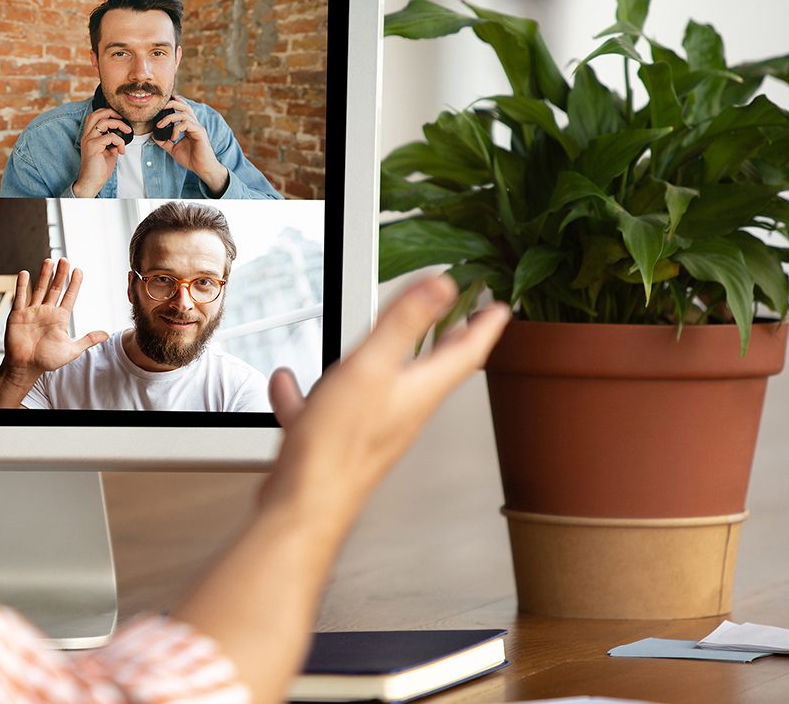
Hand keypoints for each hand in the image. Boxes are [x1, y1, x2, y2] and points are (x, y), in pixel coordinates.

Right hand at [2, 257, 108, 376]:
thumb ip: (88, 340)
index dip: (74, 283)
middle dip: (60, 274)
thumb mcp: (71, 350)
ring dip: (44, 275)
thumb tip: (107, 334)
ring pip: (39, 289)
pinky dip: (21, 285)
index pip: (69, 296)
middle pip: (55, 289)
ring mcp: (32, 312)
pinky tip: (25, 273)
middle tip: (65, 260)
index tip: (78, 270)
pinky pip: (20, 297)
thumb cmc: (47, 360)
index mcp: (59, 318)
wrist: (25, 367)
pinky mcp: (18, 314)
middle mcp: (46, 312)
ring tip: (49, 261)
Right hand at [72, 106, 130, 197]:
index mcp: (89, 136)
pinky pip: (110, 136)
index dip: (107, 112)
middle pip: (96, 113)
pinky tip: (121, 151)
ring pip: (104, 122)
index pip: (94, 116)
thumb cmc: (98, 169)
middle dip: (111, 112)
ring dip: (119, 125)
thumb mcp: (108, 152)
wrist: (91, 182)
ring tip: (127, 132)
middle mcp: (87, 136)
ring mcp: (89, 140)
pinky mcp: (93, 146)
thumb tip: (121, 136)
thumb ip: (112, 142)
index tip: (119, 118)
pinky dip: (120, 142)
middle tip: (123, 119)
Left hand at [153, 97, 228, 195]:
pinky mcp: (200, 133)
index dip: (174, 102)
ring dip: (169, 118)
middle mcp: (194, 124)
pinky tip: (173, 138)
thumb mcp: (174, 149)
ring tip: (160, 126)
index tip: (162, 104)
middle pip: (185, 106)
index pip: (183, 109)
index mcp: (189, 126)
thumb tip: (153, 135)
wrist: (202, 168)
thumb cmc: (191, 159)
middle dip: (171, 104)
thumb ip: (164, 141)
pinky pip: (186, 124)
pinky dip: (177, 129)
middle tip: (159, 108)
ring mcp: (197, 128)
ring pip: (184, 114)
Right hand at [259, 276, 510, 517]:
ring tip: (387, 344)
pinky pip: (327, 410)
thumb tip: (443, 283)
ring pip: (382, 388)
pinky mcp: (336, 444)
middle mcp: (401, 412)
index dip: (484, 325)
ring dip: (389, 361)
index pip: (465, 352)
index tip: (499, 306)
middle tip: (466, 322)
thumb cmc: (338, 447)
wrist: (302, 506)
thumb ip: (405, 323)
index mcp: (419, 391)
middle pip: (433, 370)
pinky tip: (288, 384)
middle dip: (450, 341)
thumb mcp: (371, 368)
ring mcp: (370, 429)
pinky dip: (311, 393)